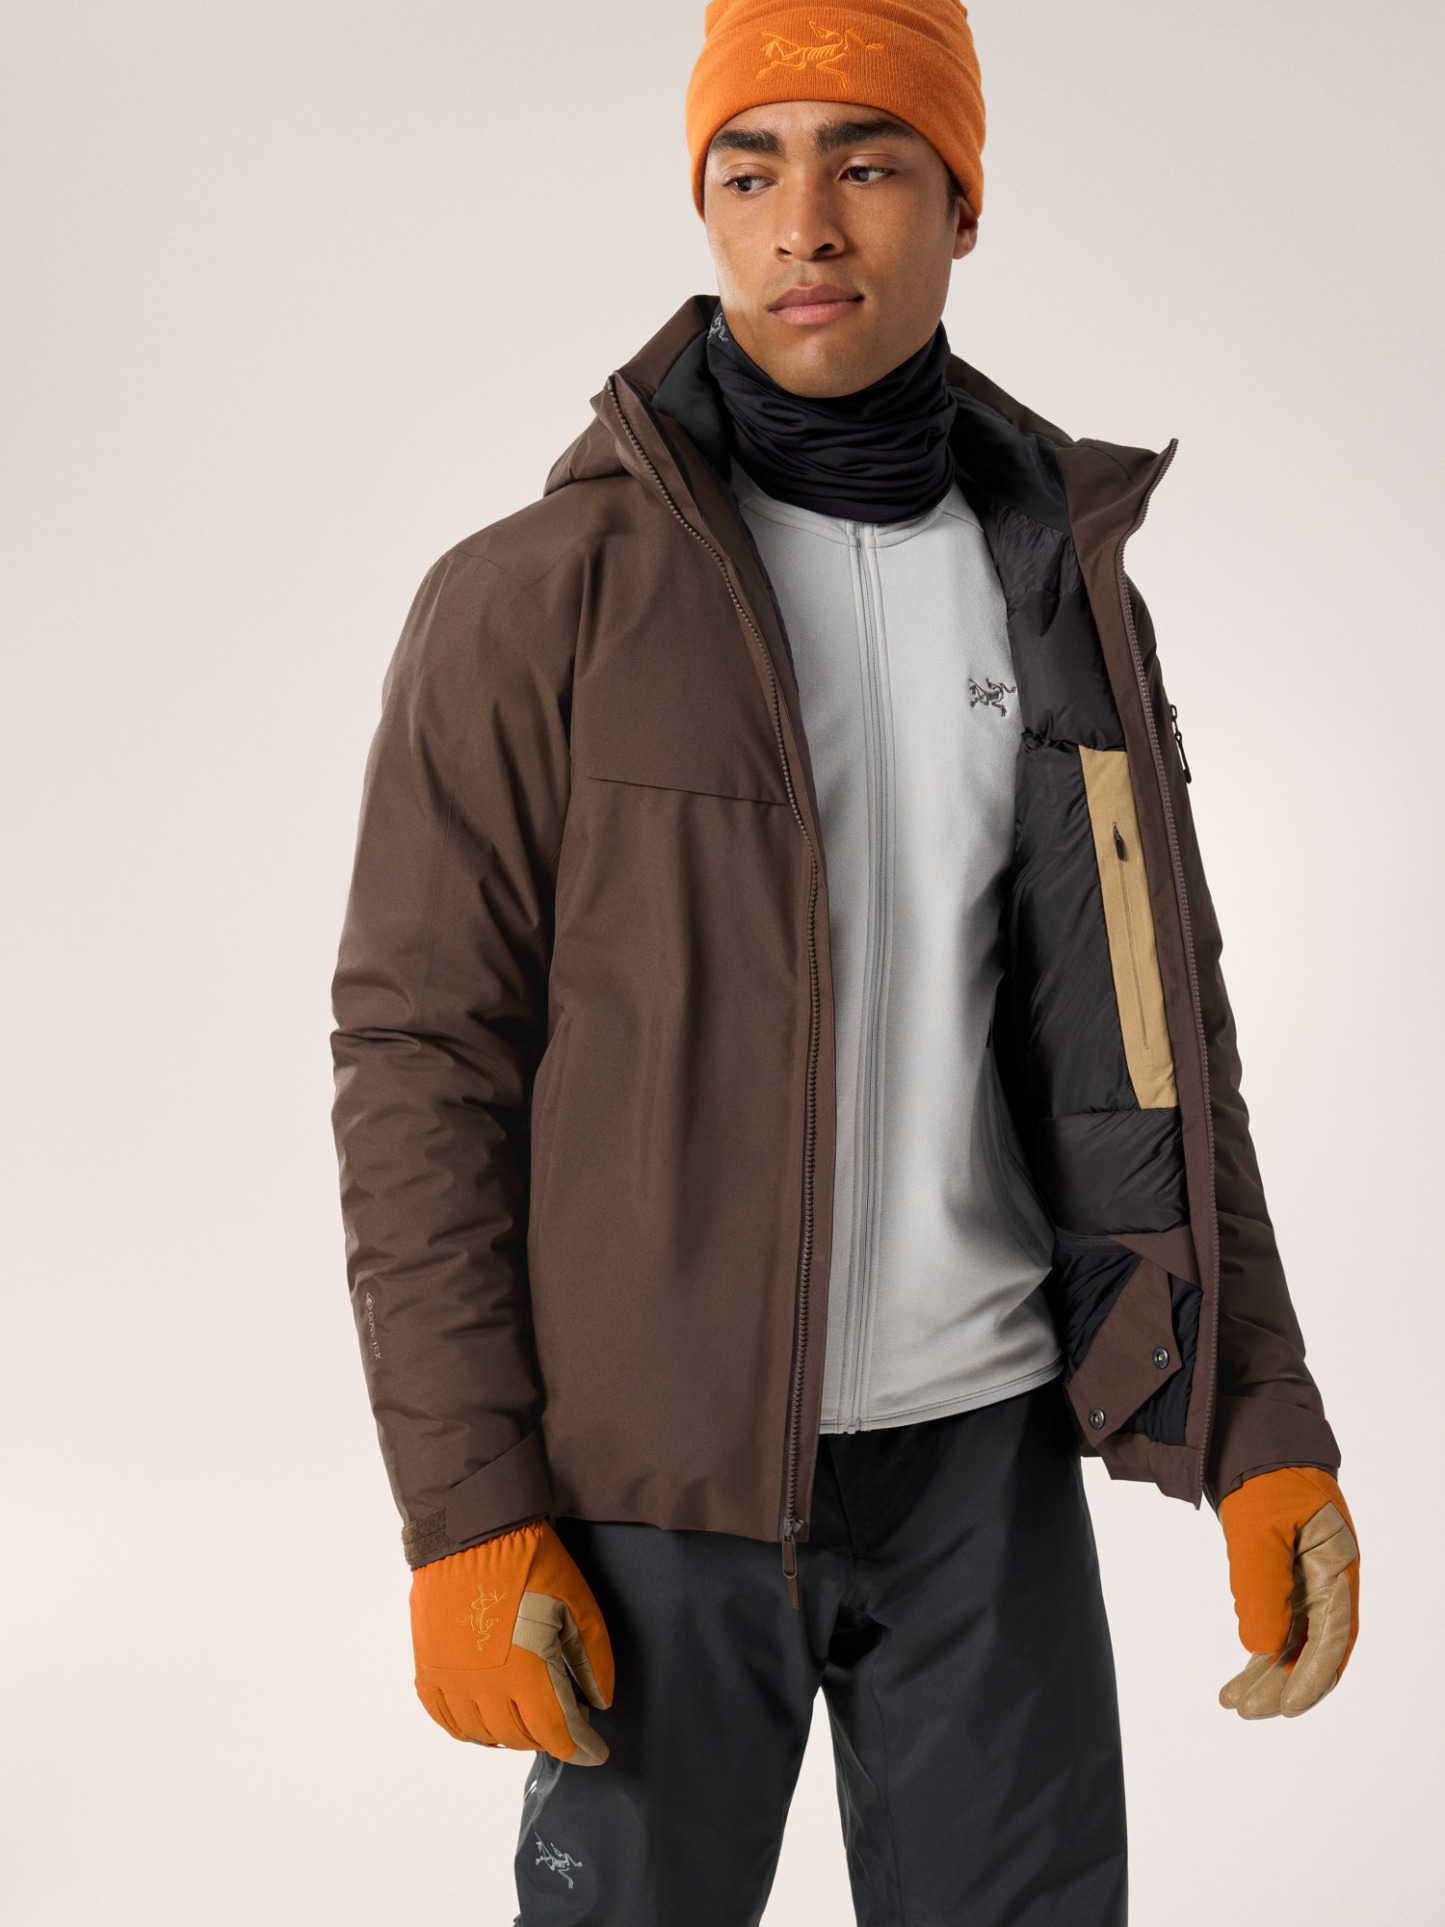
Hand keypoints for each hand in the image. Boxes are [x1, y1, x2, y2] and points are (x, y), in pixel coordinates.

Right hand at [410, 1519, 614, 1763]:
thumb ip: (592, 1661)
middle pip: (521, 1737)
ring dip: (512, 1735)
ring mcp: (451, 1681)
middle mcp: (485, 1687)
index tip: (596, 1752)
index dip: (581, 1747)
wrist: (473, 1532)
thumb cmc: (531, 1563)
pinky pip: (446, 1719)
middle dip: (550, 1735)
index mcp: (526, 1673)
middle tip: (566, 1719)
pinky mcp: (428, 1668)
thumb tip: (598, 1703)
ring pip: (484, 1734)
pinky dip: (468, 1729)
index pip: (557, 1732)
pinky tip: (484, 1719)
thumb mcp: (577, 1605)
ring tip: (530, 1719)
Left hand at [1218, 1466, 1358, 1719]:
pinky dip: (1261, 1648)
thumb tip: (1262, 1648)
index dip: (1312, 1678)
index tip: (1287, 1709)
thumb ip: (1261, 1587)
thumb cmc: (1263, 1476)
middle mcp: (1328, 1578)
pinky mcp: (1285, 1577)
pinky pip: (1279, 1623)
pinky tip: (1242, 1672)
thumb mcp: (1257, 1529)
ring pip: (1294, 1641)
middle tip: (1245, 1710)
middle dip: (1283, 1684)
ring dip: (1268, 1673)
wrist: (1252, 1437)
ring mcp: (1307, 1579)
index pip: (1332, 1637)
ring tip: (1233, 1701)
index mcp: (1337, 1565)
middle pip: (1314, 1647)